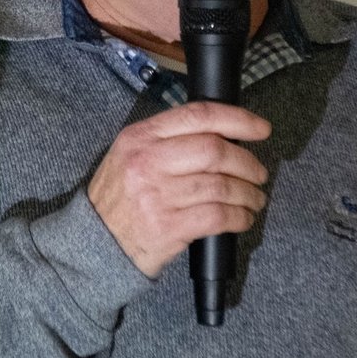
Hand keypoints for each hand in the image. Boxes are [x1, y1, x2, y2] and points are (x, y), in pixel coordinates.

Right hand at [87, 101, 270, 277]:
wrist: (95, 241)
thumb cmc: (120, 197)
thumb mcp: (131, 154)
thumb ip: (169, 139)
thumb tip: (223, 135)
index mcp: (140, 136)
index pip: (198, 116)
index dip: (238, 119)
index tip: (261, 129)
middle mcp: (148, 162)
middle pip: (215, 151)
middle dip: (247, 162)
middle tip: (258, 173)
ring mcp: (157, 196)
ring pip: (221, 186)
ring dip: (248, 193)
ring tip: (254, 199)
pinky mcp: (168, 227)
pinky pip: (217, 216)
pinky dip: (239, 217)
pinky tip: (242, 218)